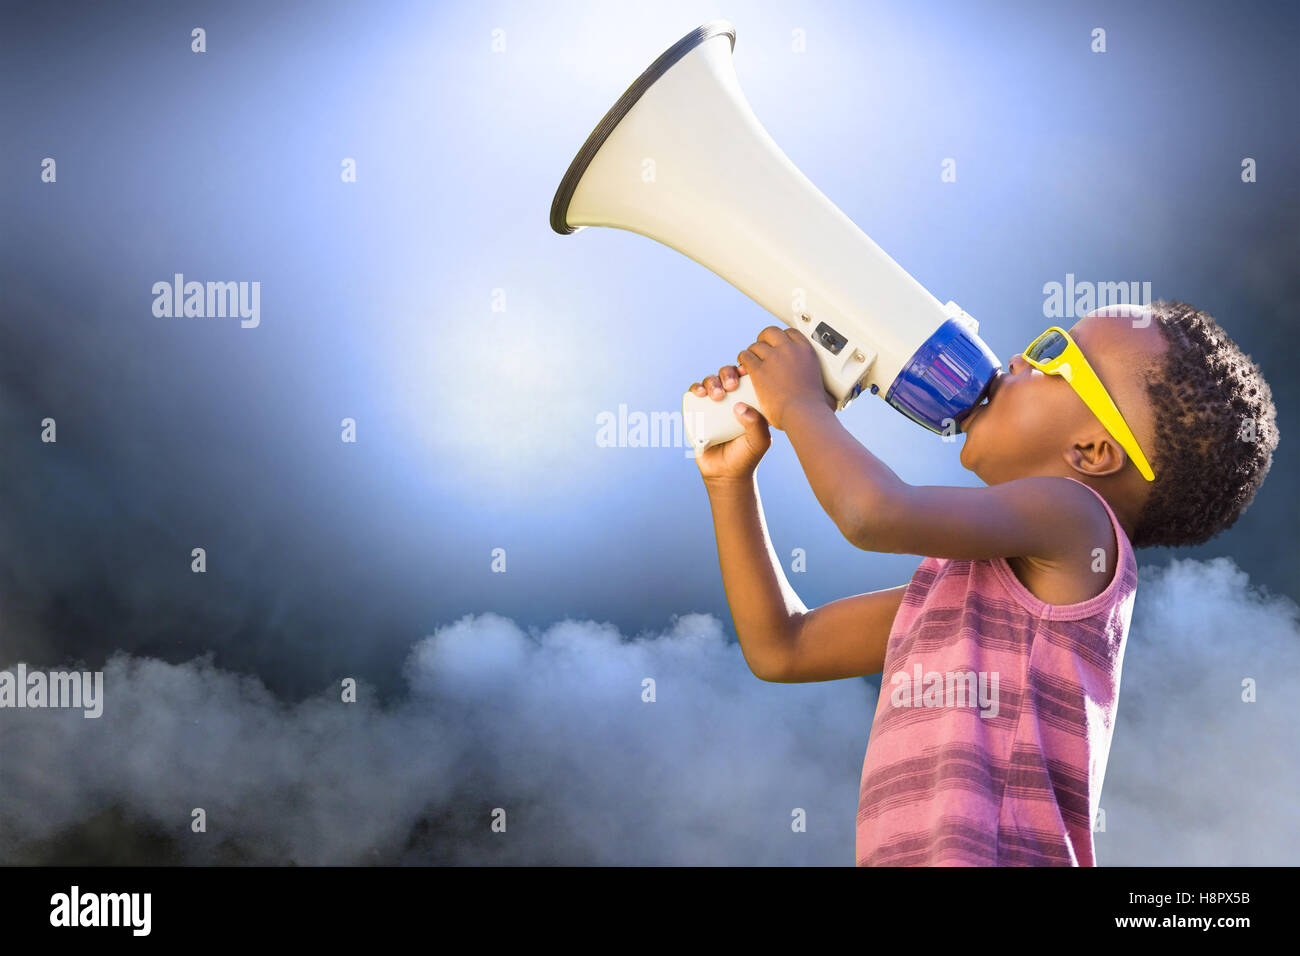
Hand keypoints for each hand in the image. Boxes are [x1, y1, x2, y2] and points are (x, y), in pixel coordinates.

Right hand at [688, 364, 770, 482]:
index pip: (745, 378)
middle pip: (726, 375)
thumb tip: (739, 406)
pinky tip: (700, 393)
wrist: (725, 474)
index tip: (743, 374)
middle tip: (730, 386)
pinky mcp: (697, 412)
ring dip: (711, 381)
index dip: (743, 369)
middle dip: (726, 374)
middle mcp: (730, 399)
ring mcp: (712, 405)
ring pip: (710, 382)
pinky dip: (695, 389)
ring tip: (716, 394)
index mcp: (748, 400)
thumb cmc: (746, 456)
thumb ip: (757, 424)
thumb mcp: (759, 441)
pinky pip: (694, 395)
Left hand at [738, 326, 835, 430]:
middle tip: (762, 349)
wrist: (804, 414)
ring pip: (756, 345)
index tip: (779, 345)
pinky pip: (746, 356)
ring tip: (752, 360)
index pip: (791, 333)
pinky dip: (743, 360)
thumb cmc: (815, 407)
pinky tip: (744, 367)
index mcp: (806, 352)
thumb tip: (832, 400)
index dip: (782, 338)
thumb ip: (824, 390)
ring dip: (753, 352)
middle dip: (765, 339)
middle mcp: (790, 350)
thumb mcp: (825, 390)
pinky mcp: (759, 370)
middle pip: (771, 332)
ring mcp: (773, 358)